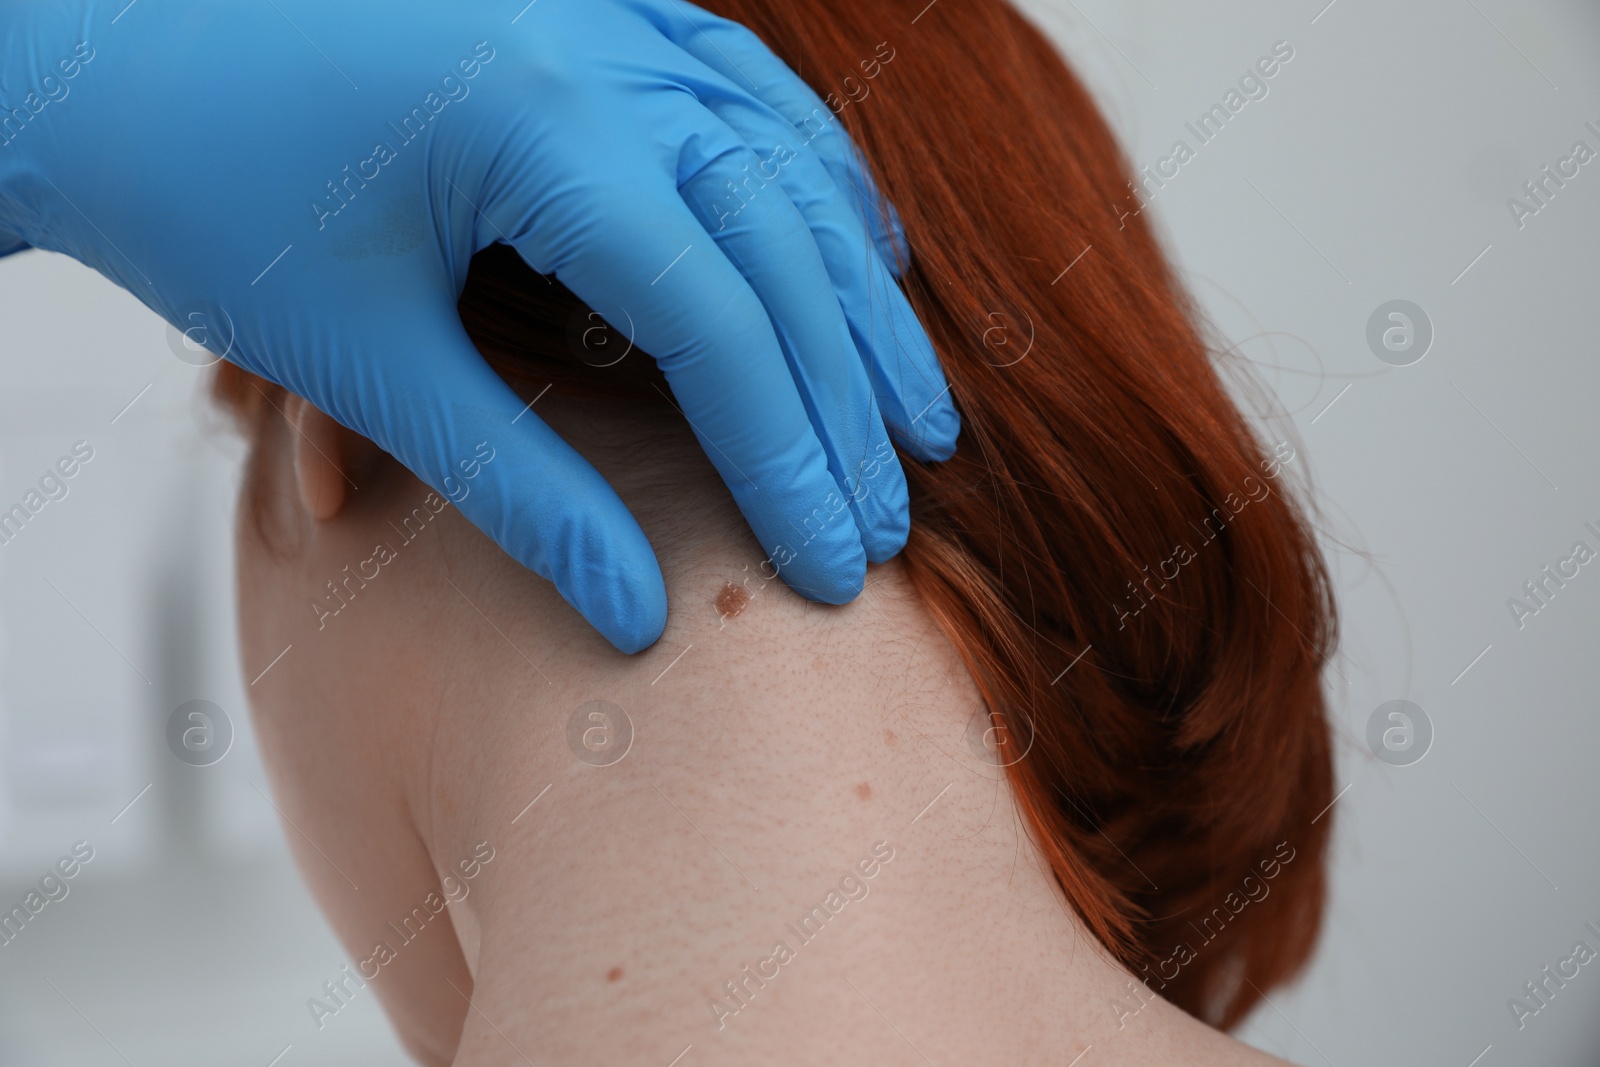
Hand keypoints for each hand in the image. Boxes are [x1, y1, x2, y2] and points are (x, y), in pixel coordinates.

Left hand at [0, 0, 958, 652]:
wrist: (95, 48)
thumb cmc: (203, 198)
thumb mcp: (368, 359)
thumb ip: (521, 489)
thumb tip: (640, 615)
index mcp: (542, 129)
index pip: (721, 321)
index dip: (790, 457)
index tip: (839, 565)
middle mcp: (603, 48)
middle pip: (784, 245)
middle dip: (847, 398)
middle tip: (894, 514)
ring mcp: (607, 9)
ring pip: (788, 160)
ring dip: (859, 293)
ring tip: (917, 413)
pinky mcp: (594, 3)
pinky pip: (745, 86)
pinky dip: (813, 180)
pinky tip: (860, 247)